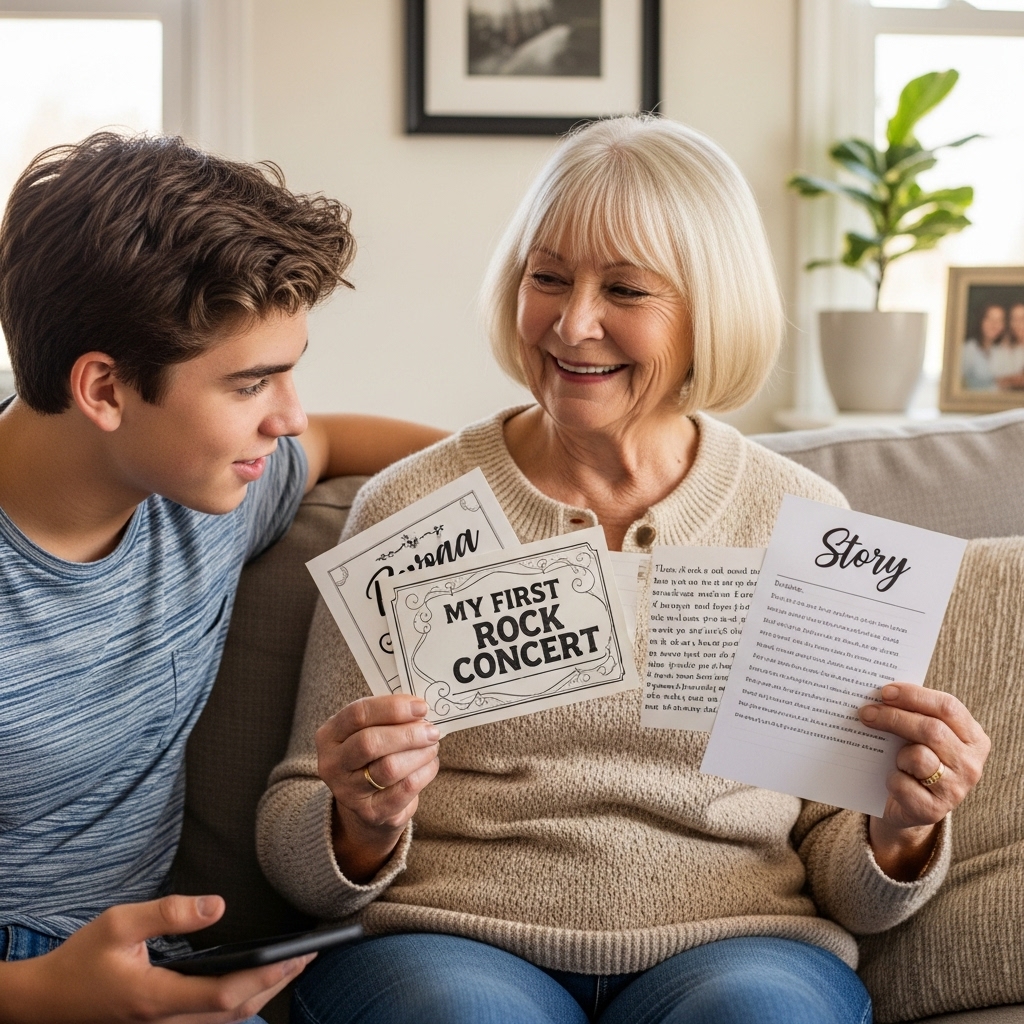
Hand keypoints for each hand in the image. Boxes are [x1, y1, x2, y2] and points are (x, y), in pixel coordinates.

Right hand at [0, 895, 311, 1023]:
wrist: (45, 1002)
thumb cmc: (80, 961)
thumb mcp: (118, 923)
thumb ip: (169, 913)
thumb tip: (217, 907)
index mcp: (154, 998)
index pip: (223, 995)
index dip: (265, 977)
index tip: (296, 955)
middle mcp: (164, 1023)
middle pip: (235, 1013)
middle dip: (277, 984)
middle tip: (310, 955)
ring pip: (227, 1023)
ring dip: (263, 995)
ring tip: (293, 966)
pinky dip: (241, 1006)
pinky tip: (255, 985)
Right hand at [316, 694, 439, 881]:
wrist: (366, 806)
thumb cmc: (372, 757)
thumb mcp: (369, 732)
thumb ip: (387, 718)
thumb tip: (419, 710)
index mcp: (329, 736)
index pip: (358, 714)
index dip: (392, 708)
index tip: (420, 706)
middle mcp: (332, 765)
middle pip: (371, 742)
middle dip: (408, 733)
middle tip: (431, 730)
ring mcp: (348, 792)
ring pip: (390, 767)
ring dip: (419, 753)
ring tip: (432, 745)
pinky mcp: (371, 813)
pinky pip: (405, 788)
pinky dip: (425, 772)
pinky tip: (430, 763)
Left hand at [858, 683, 990, 879]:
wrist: (908, 806)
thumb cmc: (914, 759)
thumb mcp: (920, 735)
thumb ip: (913, 714)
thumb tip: (880, 693)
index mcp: (973, 738)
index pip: (948, 707)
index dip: (914, 696)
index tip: (885, 692)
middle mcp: (971, 764)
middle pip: (932, 730)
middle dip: (894, 717)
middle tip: (866, 712)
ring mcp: (956, 790)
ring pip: (919, 757)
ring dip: (897, 754)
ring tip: (892, 757)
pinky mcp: (934, 811)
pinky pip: (903, 785)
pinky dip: (890, 779)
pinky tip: (890, 779)